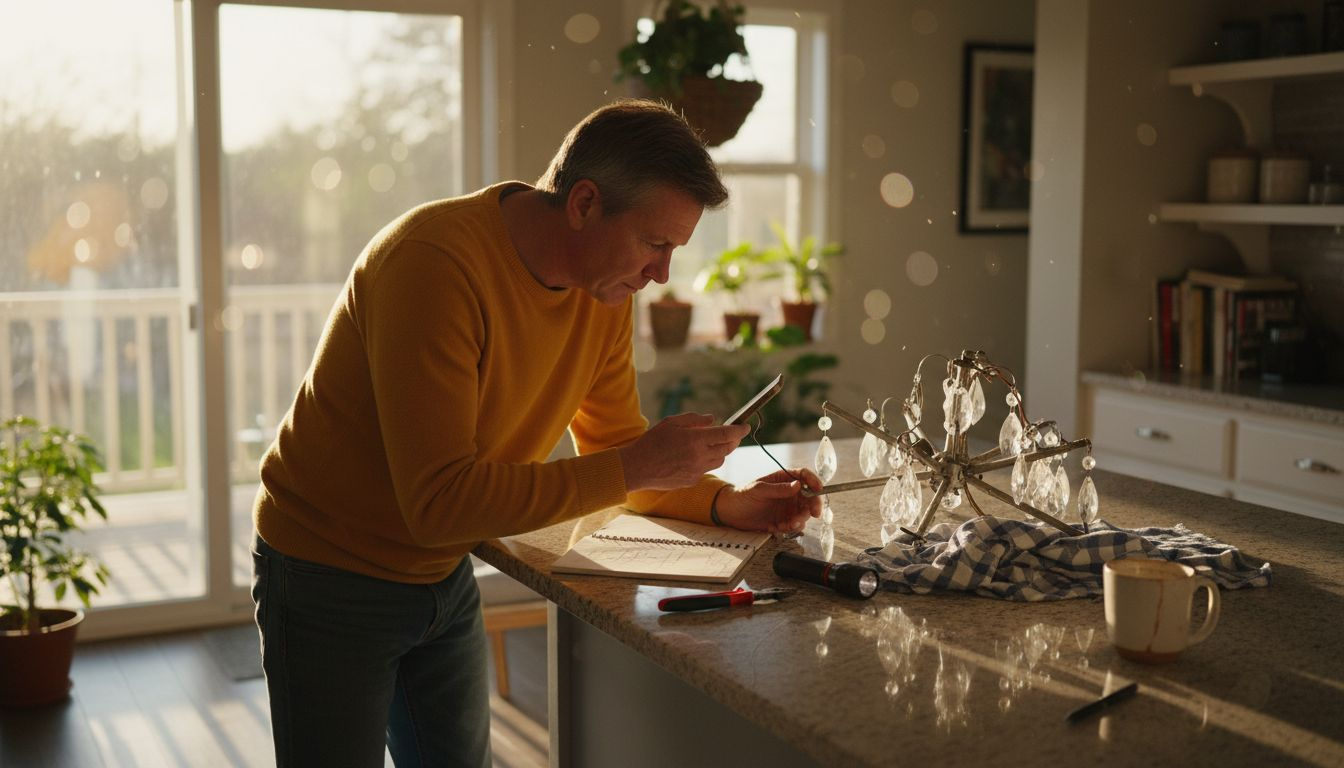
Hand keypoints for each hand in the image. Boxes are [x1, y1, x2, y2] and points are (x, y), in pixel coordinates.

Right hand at [618, 413, 750, 491]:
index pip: (727, 434)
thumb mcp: (671, 422)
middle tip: (732, 434)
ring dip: (721, 451)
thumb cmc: (652, 441)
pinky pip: (706, 469)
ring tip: (712, 444)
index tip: (746, 426)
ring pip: (719, 460)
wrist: (637, 468)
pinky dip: (707, 461)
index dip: (739, 429)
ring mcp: (697, 471)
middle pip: (727, 449)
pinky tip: (695, 456)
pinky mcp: (692, 481)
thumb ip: (694, 419)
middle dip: (732, 440)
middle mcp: (699, 457)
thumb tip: (713, 419)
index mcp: (695, 440)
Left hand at [715, 468, 822, 533]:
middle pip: (810, 497)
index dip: (814, 481)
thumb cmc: (742, 495)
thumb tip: (798, 485)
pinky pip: (794, 525)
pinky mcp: (783, 520)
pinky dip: (789, 528)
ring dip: (799, 520)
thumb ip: (778, 489)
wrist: (731, 512)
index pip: (804, 476)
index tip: (819, 489)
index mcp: (784, 479)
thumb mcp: (759, 489)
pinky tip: (776, 527)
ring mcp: (787, 507)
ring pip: (804, 513)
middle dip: (813, 506)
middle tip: (812, 514)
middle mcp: (789, 493)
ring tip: (787, 524)